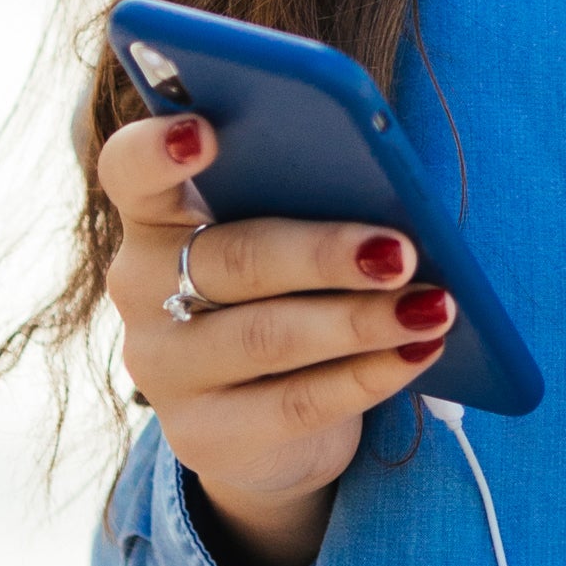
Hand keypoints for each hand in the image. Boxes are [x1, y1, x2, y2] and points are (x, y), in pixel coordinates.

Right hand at [97, 105, 453, 565]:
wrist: (266, 425)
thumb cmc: (290, 290)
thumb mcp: (289, 235)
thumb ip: (309, 199)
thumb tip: (391, 190)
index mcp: (157, 215)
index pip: (131, 171)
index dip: (158, 149)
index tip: (206, 130)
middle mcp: (143, 288)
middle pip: (232, 259)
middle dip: (324, 253)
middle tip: (402, 250)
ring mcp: (165, 368)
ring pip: (266, 337)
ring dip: (361, 320)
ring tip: (435, 305)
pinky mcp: (204, 435)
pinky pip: (296, 404)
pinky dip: (368, 376)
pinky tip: (419, 352)